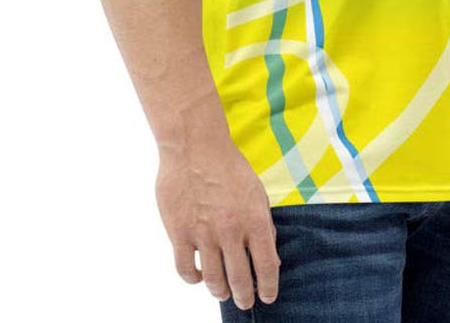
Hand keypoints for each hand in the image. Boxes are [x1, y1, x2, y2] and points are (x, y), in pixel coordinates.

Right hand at [155, 134, 280, 309]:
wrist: (196, 146)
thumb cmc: (229, 166)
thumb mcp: (257, 192)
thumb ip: (263, 226)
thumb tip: (270, 257)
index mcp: (255, 220)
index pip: (266, 266)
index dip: (268, 287)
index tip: (267, 297)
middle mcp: (231, 232)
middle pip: (240, 279)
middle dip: (245, 296)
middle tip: (245, 303)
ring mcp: (203, 234)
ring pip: (213, 280)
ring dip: (220, 292)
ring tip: (223, 293)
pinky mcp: (179, 234)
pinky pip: (185, 270)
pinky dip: (194, 279)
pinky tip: (199, 276)